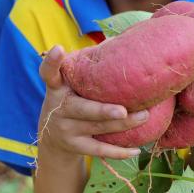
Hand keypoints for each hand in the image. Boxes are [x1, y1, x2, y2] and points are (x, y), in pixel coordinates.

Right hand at [37, 46, 145, 160]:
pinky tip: (137, 150)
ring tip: (144, 117)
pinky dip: (119, 152)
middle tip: (123, 109)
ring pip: (98, 128)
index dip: (52, 62)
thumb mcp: (69, 83)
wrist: (51, 136)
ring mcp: (66, 129)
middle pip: (83, 109)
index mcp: (56, 86)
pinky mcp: (75, 146)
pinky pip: (99, 149)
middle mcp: (58, 108)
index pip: (49, 72)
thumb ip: (86, 68)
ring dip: (123, 124)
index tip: (58, 49)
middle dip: (103, 110)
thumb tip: (116, 40)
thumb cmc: (70, 99)